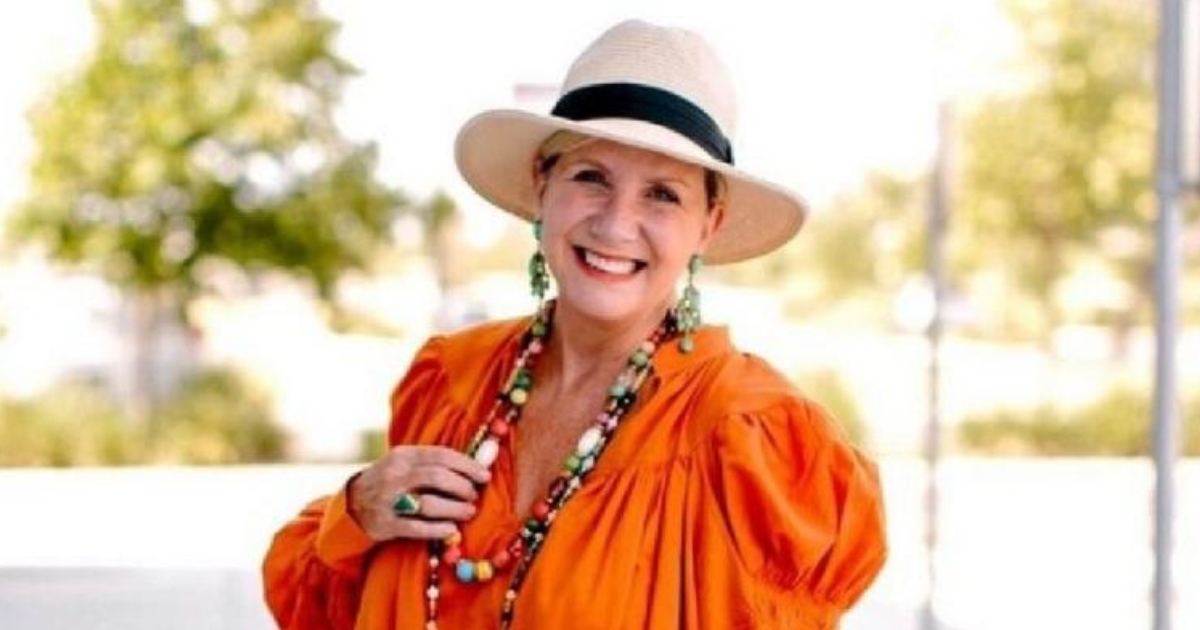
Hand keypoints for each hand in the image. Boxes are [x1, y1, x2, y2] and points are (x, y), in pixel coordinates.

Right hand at [348, 445, 490, 541]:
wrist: (352, 504)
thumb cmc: (391, 482)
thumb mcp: (406, 464)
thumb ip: (436, 463)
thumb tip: (479, 462)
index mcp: (403, 456)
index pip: (441, 455)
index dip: (466, 465)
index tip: (484, 475)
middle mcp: (394, 475)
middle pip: (437, 477)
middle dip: (462, 487)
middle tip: (474, 496)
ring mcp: (388, 500)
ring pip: (428, 503)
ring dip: (454, 509)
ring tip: (468, 512)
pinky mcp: (385, 524)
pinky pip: (417, 528)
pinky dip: (438, 529)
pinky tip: (452, 529)